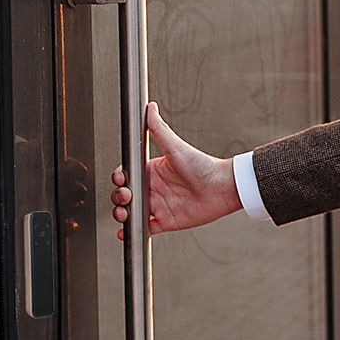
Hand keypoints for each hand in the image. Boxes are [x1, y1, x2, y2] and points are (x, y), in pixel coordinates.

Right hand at [110, 102, 240, 237]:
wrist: (222, 188)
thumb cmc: (203, 166)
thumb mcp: (176, 148)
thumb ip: (159, 130)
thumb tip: (150, 107)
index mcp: (153, 171)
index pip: (128, 174)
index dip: (120, 177)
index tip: (120, 178)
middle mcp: (154, 188)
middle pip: (125, 194)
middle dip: (118, 196)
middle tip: (125, 197)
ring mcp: (159, 205)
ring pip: (132, 212)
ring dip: (122, 214)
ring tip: (123, 214)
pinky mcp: (166, 221)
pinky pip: (146, 228)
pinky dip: (133, 232)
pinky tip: (126, 232)